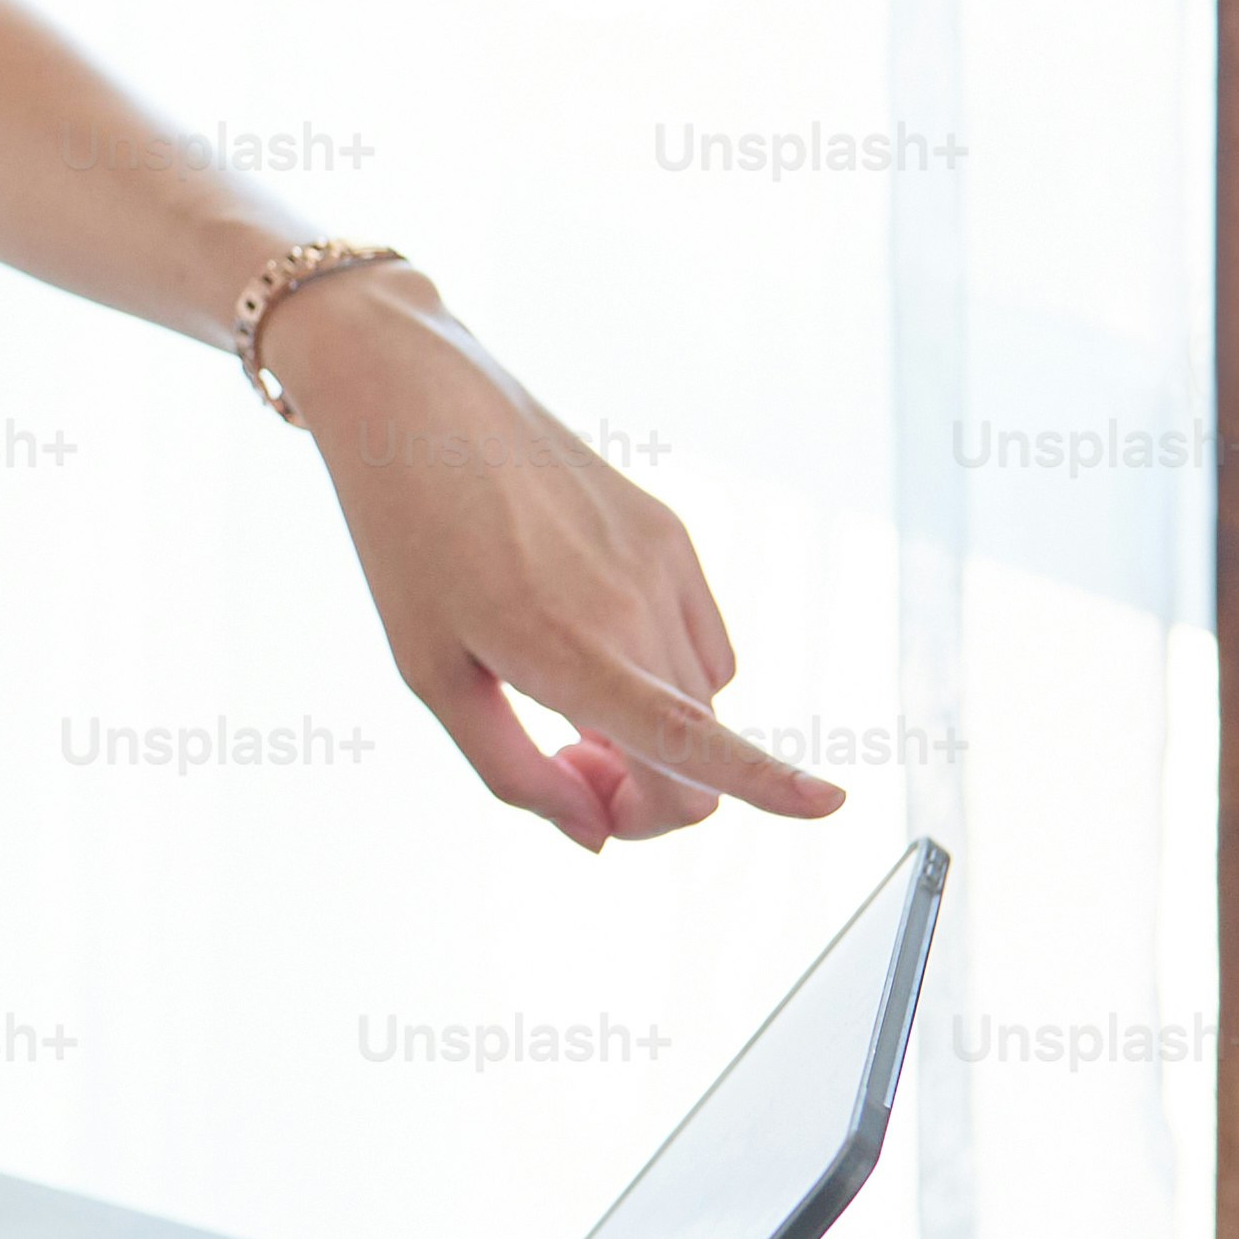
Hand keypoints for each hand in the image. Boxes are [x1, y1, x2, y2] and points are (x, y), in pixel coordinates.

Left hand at [259, 268, 845, 851]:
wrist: (417, 403)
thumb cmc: (406, 542)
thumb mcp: (430, 674)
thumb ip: (513, 772)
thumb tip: (597, 835)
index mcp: (565, 648)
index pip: (690, 739)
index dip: (769, 787)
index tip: (832, 806)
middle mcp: (631, 605)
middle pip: (693, 756)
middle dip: (642, 793)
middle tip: (564, 765)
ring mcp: (662, 563)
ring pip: (701, 701)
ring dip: (652, 731)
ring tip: (559, 691)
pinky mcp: (670, 533)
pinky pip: (705, 642)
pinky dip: (667, 669)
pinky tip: (592, 635)